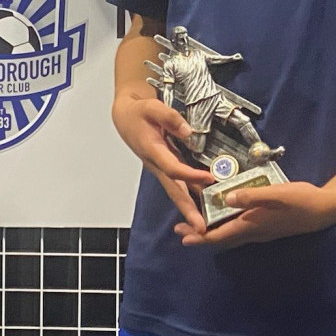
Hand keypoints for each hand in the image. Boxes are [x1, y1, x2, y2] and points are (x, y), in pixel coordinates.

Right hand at [112, 90, 213, 237]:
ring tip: (204, 226)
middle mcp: (156, 165)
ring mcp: (160, 169)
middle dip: (188, 210)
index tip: (209, 178)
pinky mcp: (165, 168)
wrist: (125, 117)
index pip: (173, 168)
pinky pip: (178, 185)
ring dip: (190, 209)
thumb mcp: (152, 107)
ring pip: (176, 191)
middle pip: (174, 190)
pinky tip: (204, 204)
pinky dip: (190, 197)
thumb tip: (188, 131)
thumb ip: (170, 117)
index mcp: (153, 151)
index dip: (190, 175)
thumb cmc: (138, 112)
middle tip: (201, 228)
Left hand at [184, 181, 335, 247]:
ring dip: (213, 232)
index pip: (220, 236)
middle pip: (222, 239)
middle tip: (180, 231)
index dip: (200, 236)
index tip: (182, 236)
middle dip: (201, 235)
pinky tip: (226, 218)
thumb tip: (225, 198)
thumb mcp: (276, 194)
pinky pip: (240, 231)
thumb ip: (251, 196)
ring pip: (231, 236)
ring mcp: (261, 231)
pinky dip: (226, 227)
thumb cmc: (301, 200)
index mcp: (252, 224)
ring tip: (198, 226)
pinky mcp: (267, 226)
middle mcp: (254, 232)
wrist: (325, 210)